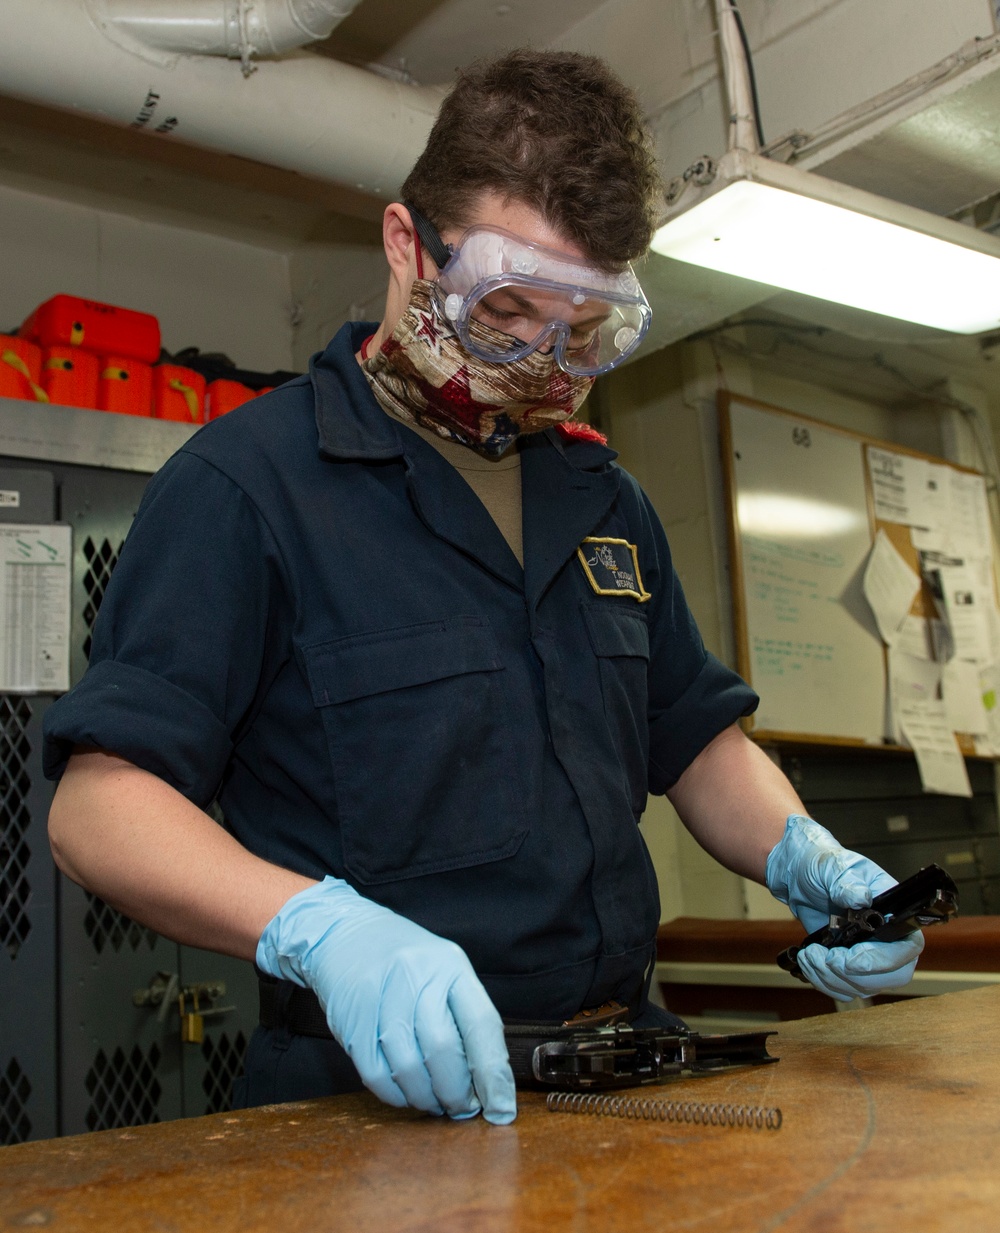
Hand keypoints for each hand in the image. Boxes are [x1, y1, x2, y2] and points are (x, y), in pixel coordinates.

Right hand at [257, 877, 516, 1122]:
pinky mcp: (352, 1019)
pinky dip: (395, 1096)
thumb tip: (486, 1082)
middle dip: (456, 1092)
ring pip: (409, 1066)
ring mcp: (381, 996)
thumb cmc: (405, 961)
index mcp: (450, 965)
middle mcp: (417, 976)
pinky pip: (376, 1073)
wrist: (345, 935)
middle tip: (462, 1109)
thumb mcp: (443, 970)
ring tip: (434, 1105)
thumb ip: (463, 1016)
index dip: (494, 1074)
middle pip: (443, 1049)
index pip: (481, 1023)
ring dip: (426, 1099)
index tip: (501, 1110)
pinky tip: (405, 1095)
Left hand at [765, 815, 923, 1000]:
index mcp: (893, 911)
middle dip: (853, 974)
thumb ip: (847, 882)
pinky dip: (824, 982)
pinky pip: (844, 988)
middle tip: (824, 957)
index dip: (882, 959)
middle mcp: (887, 937)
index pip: (908, 947)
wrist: (797, 874)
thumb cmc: (822, 864)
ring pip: (864, 986)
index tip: (850, 956)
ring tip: (808, 956)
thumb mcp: (832, 866)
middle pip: (892, 976)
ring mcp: (868, 954)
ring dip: (831, 978)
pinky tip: (807, 962)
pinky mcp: (848, 965)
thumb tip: (861, 898)